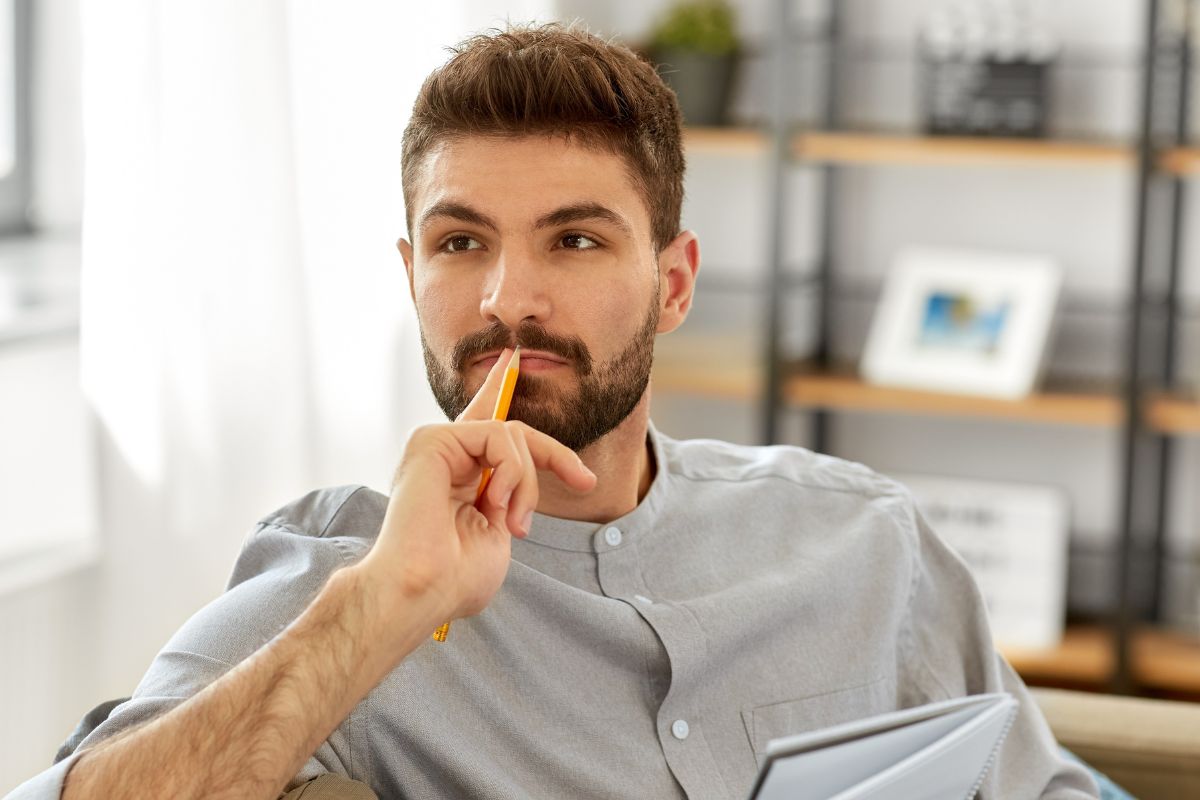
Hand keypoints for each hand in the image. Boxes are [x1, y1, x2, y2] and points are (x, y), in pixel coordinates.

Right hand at [358, 348, 595, 633]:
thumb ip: (509, 496)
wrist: (422, 589)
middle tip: (584, 481)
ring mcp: (436, 446)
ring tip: (513, 520)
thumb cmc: (455, 577)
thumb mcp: (499, 531)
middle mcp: (445, 457)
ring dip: (527, 481)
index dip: (497, 389)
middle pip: (514, 432)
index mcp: (458, 477)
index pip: (484, 425)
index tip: (513, 359)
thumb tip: (520, 475)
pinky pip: (498, 434)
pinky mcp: (431, 439)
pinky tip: (495, 501)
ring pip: (512, 435)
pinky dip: (512, 470)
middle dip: (556, 456)